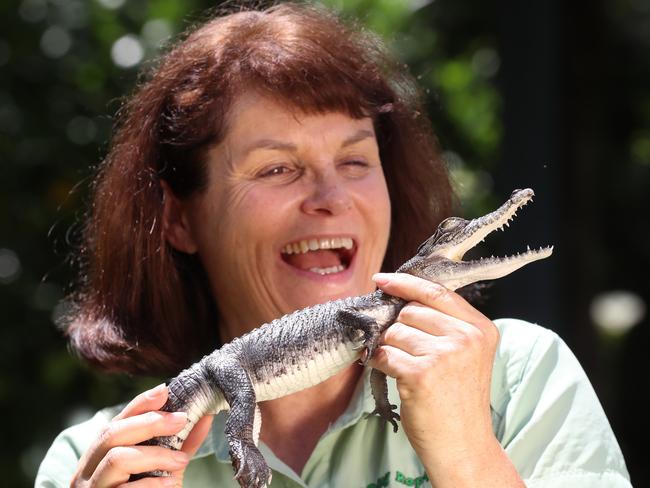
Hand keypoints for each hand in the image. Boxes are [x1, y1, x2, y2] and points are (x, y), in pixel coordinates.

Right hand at [71, 384, 212, 486]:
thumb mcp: (164, 469)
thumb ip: (181, 444)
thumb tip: (206, 415)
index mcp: (100, 454)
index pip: (117, 419)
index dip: (140, 403)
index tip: (166, 391)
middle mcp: (87, 469)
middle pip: (112, 433)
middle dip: (149, 422)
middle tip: (182, 419)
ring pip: (117, 459)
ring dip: (154, 454)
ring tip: (182, 459)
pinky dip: (151, 485)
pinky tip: (172, 484)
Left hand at [369, 273, 519, 485]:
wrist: (463, 447)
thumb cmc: (458, 401)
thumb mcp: (466, 356)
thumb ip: (443, 325)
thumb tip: (399, 299)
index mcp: (480, 329)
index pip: (436, 292)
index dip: (405, 284)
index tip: (382, 280)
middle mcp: (466, 337)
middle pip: (410, 311)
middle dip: (397, 328)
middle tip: (404, 351)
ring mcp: (445, 354)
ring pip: (394, 332)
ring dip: (388, 348)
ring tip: (403, 368)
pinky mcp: (422, 373)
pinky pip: (384, 354)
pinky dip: (378, 362)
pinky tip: (389, 373)